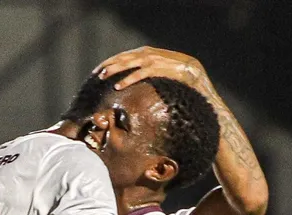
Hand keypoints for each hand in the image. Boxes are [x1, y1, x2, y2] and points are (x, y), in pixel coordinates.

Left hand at [93, 46, 208, 92]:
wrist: (194, 71)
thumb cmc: (175, 72)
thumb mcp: (157, 68)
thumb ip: (145, 69)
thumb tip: (131, 76)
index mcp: (146, 52)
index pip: (123, 55)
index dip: (110, 62)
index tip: (98, 70)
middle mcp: (147, 53)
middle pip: (123, 57)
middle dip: (109, 65)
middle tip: (96, 74)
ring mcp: (153, 59)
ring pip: (128, 63)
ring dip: (115, 70)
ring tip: (103, 78)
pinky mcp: (158, 68)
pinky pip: (139, 73)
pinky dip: (128, 79)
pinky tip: (118, 86)